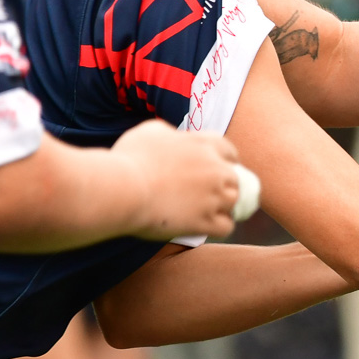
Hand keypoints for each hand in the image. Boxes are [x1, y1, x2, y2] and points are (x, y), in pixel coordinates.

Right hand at [110, 119, 241, 241]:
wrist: (123, 188)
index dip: (225, 162)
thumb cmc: (130, 158)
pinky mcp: (205, 220)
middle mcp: (216, 169)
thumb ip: (171, 133)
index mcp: (204, 144)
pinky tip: (204, 226)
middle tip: (209, 195)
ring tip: (206, 212)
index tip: (217, 171)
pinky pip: (226, 226)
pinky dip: (217, 227)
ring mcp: (213, 196)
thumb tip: (175, 137)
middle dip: (225, 187)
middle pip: (235, 179)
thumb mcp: (151, 131)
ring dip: (223, 207)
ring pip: (234, 203)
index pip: (230, 152)